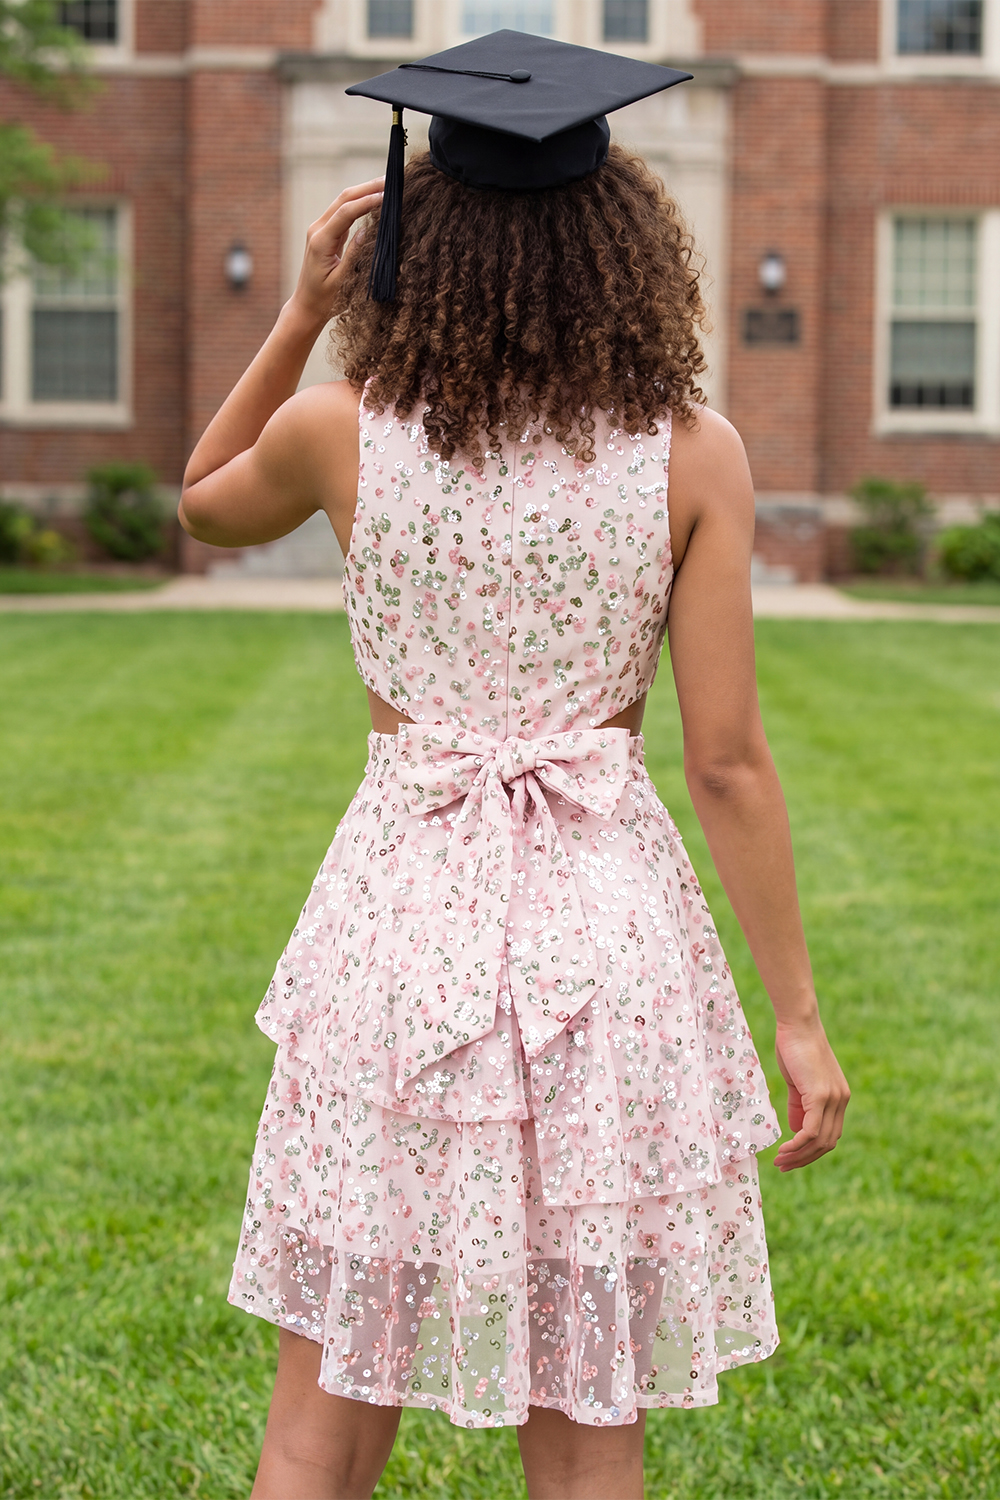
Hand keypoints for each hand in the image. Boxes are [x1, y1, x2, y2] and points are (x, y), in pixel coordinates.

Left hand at [289, 178, 384, 326]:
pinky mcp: (327, 233)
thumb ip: (353, 254)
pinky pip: (344, 213)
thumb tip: (368, 231)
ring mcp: (320, 229)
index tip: (387, 195)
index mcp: (321, 241)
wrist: (306, 306)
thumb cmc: (323, 299)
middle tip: (391, 181)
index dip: (367, 201)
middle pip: (344, 199)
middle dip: (367, 188)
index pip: (346, 212)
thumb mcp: (341, 280)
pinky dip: (360, 204)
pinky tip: (374, 200)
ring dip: (364, 192)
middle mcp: (318, 230)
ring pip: (344, 202)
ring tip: (386, 185)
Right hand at [773, 1016, 849, 1170]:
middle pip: (827, 1143)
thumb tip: (796, 1131)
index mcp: (839, 1098)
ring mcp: (833, 1099)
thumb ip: (799, 1106)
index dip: (811, 1151)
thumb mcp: (798, 1082)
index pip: (830, 1135)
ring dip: (799, 1155)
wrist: (798, 1025)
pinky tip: (784, 1149)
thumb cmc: (794, 1048)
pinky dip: (797, 1144)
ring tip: (780, 1161)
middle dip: (804, 1159)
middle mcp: (841, 1101)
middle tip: (783, 1166)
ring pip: (820, 1141)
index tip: (791, 1158)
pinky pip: (811, 1130)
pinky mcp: (821, 1096)